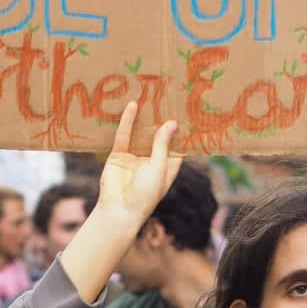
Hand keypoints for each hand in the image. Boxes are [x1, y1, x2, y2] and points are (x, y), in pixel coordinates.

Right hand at [95, 102, 181, 225]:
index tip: (187, 113)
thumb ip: (162, 144)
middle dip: (162, 121)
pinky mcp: (118, 156)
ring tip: (151, 97)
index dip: (181, 132)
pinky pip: (124, 136)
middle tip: (169, 98)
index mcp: (166, 168)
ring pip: (140, 135)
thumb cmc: (145, 193)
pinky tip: (132, 106)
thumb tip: (172, 124)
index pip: (177, 147)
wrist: (118, 210)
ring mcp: (134, 158)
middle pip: (158, 138)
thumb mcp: (158, 166)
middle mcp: (151, 162)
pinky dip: (127, 122)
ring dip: (145, 119)